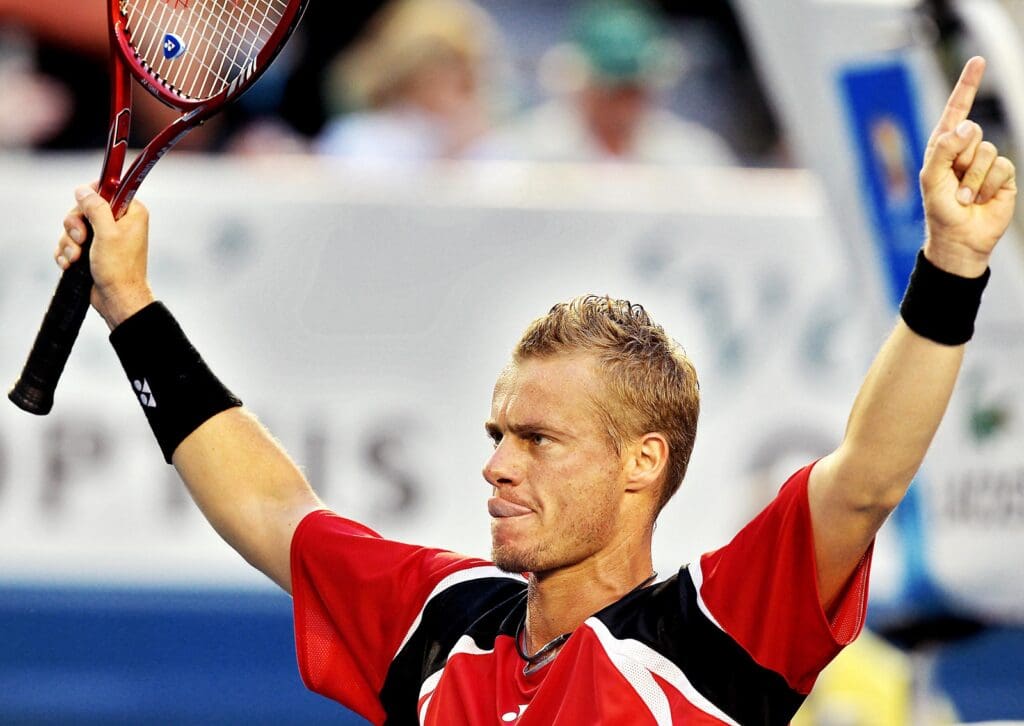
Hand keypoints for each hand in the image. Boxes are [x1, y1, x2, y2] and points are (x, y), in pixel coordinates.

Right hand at [56, 185, 154, 328]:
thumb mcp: (107, 233)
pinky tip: (70, 265)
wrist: (117, 299)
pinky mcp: (92, 251)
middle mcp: (119, 222)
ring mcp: (104, 237)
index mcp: (131, 212)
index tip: (84, 211)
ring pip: (73, 227)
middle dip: (75, 226)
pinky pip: (70, 243)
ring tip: (76, 258)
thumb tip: (83, 189)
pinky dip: (67, 253)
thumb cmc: (119, 268)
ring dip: (69, 243)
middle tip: (81, 240)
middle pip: (83, 209)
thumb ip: (95, 208)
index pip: (106, 189)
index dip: (89, 198)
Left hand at [920, 56, 1016, 277]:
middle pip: (972, 131)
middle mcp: (966, 150)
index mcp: (944, 146)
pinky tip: (981, 198)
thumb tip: (967, 125)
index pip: (956, 110)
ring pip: (987, 151)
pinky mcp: (1003, 175)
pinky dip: (988, 185)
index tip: (978, 61)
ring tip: (964, 196)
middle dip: (962, 158)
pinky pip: (1002, 166)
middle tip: (954, 182)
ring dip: (973, 178)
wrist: (960, 238)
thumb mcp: (932, 178)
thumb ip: (944, 149)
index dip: (967, 85)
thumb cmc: (939, 209)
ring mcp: (986, 162)